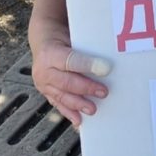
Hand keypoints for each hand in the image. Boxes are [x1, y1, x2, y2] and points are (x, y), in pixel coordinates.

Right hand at [29, 0, 110, 128]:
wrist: (43, 39)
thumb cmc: (66, 36)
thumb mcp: (73, 33)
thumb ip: (88, 43)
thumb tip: (113, 47)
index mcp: (51, 51)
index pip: (71, 59)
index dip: (89, 65)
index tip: (107, 69)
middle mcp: (43, 68)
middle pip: (66, 81)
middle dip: (86, 88)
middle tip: (104, 92)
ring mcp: (42, 82)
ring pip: (61, 95)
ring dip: (78, 104)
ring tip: (93, 110)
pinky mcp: (45, 91)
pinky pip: (57, 103)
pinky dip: (69, 112)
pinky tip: (79, 121)